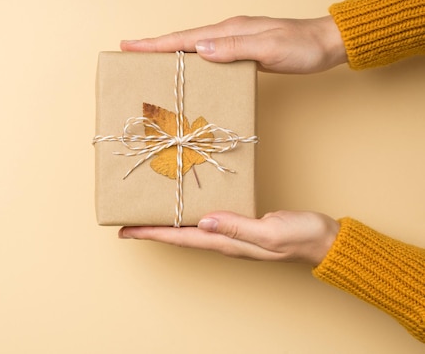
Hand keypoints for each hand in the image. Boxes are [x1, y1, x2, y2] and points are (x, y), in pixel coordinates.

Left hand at [118, 210, 339, 265]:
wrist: (321, 239)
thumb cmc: (299, 235)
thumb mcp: (269, 232)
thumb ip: (237, 228)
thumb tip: (204, 221)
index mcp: (226, 242)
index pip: (180, 237)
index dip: (152, 233)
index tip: (126, 231)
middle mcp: (222, 239)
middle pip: (178, 234)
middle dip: (151, 229)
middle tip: (126, 223)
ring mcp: (230, 233)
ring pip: (189, 228)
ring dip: (166, 222)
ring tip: (145, 215)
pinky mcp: (238, 223)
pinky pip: (206, 220)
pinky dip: (187, 214)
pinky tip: (183, 206)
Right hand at [121, 15, 347, 73]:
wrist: (326, 44)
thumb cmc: (301, 47)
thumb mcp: (269, 48)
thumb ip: (234, 48)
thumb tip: (198, 49)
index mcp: (229, 30)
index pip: (184, 38)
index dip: (156, 43)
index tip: (129, 45)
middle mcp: (227, 33)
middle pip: (183, 40)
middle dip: (154, 46)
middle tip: (129, 53)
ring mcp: (234, 41)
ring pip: (193, 48)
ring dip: (170, 54)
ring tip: (148, 63)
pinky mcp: (242, 52)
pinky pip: (208, 56)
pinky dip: (191, 61)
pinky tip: (188, 70)